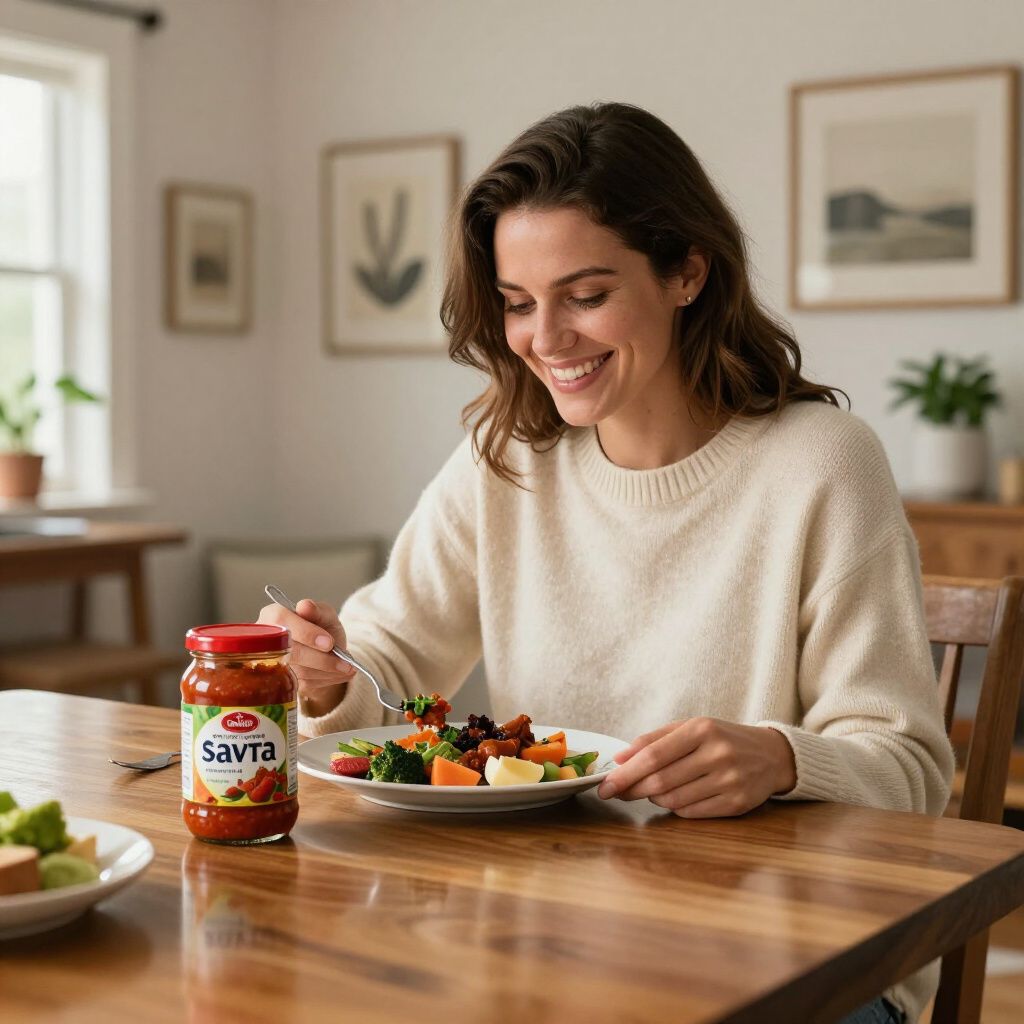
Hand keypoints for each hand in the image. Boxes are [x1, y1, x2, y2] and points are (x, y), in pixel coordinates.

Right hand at [257, 598, 355, 715]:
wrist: (326, 650)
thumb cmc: (322, 627)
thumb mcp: (325, 614)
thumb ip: (317, 610)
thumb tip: (305, 606)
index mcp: (273, 615)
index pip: (281, 621)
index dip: (306, 633)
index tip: (329, 642)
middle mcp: (266, 640)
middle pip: (289, 652)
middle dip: (321, 658)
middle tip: (344, 662)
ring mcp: (271, 663)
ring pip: (299, 672)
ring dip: (328, 671)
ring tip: (347, 667)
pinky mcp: (282, 682)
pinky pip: (304, 684)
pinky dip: (326, 679)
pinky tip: (339, 672)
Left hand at [597, 717, 796, 818]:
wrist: (772, 755)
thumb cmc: (722, 739)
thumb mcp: (691, 728)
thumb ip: (654, 739)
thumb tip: (619, 758)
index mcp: (701, 729)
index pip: (654, 755)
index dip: (625, 773)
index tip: (605, 785)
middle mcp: (717, 753)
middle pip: (660, 780)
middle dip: (632, 789)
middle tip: (616, 793)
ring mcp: (729, 780)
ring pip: (674, 799)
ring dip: (654, 798)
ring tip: (651, 791)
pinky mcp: (737, 803)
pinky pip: (692, 812)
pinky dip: (676, 808)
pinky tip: (675, 798)